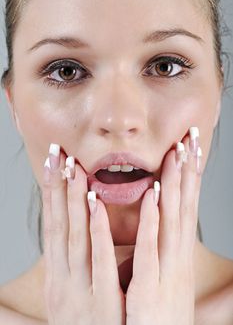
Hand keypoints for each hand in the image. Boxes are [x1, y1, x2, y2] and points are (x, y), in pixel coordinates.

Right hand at [42, 146, 125, 324]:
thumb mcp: (69, 296)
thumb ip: (69, 268)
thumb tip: (64, 241)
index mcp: (57, 276)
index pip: (52, 227)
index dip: (51, 195)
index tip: (52, 166)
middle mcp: (62, 279)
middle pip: (59, 225)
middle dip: (58, 188)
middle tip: (59, 156)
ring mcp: (80, 289)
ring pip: (75, 236)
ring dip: (72, 200)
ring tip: (74, 169)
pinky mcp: (102, 301)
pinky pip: (101, 259)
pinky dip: (97, 228)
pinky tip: (95, 202)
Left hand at [126, 129, 201, 324]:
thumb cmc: (159, 321)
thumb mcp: (167, 286)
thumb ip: (169, 261)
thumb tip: (176, 239)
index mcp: (176, 257)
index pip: (184, 210)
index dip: (188, 180)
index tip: (189, 152)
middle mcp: (176, 260)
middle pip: (183, 208)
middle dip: (186, 172)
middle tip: (189, 140)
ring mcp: (166, 273)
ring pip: (171, 220)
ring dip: (173, 185)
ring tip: (175, 154)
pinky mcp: (149, 290)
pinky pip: (149, 250)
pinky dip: (153, 221)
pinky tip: (154, 194)